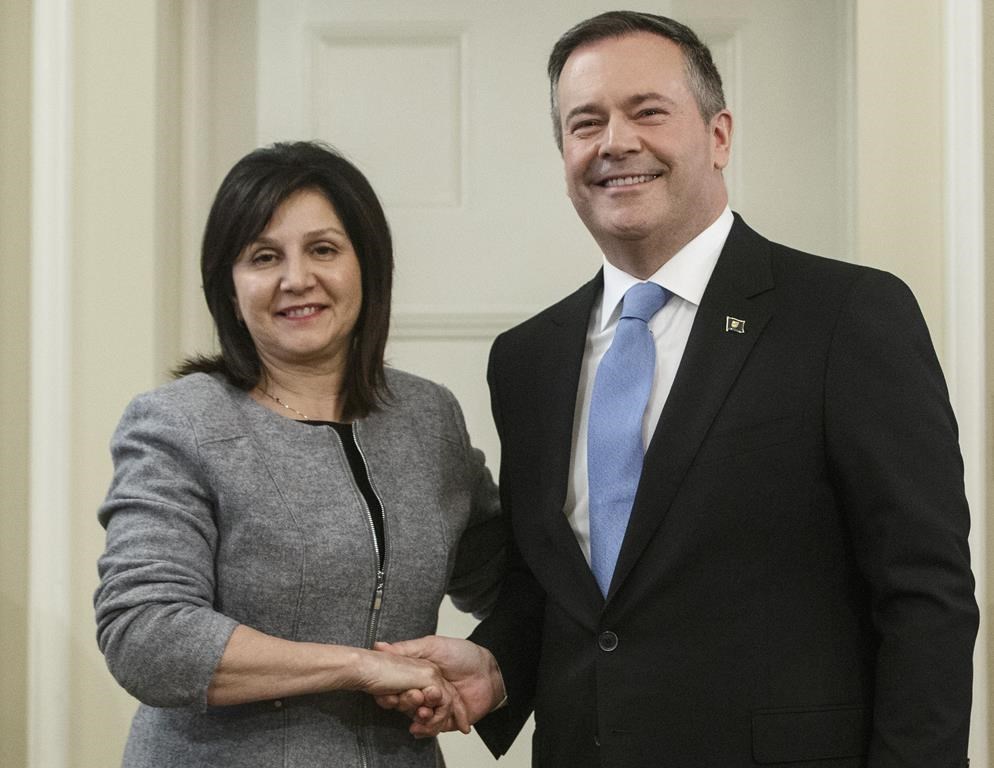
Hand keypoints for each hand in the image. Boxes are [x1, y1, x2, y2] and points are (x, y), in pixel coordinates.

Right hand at [373, 636, 504, 737]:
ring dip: (415, 717)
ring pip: (416, 717)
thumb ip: (406, 649)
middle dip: (405, 704)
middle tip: (413, 698)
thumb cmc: (462, 654)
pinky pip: (430, 729)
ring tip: (422, 711)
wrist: (489, 671)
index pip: (396, 687)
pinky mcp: (445, 720)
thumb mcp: (432, 646)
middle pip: (404, 704)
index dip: (389, 692)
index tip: (388, 693)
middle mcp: (423, 691)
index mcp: (417, 674)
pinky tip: (420, 727)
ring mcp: (434, 706)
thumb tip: (379, 646)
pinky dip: (424, 729)